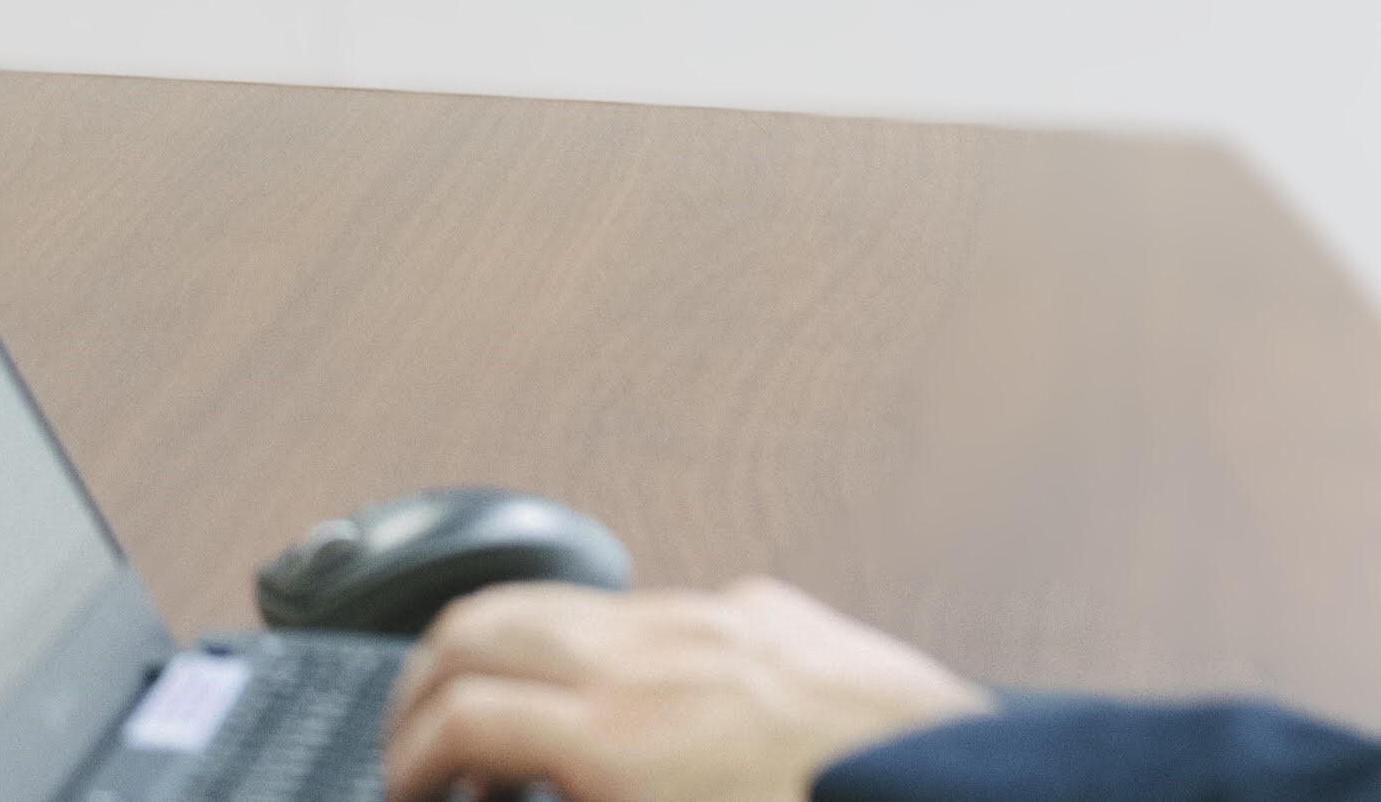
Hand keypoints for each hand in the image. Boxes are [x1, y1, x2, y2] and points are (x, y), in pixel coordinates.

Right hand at [383, 579, 991, 801]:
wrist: (974, 798)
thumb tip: (509, 793)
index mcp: (624, 737)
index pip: (459, 717)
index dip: (406, 760)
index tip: (406, 793)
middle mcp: (654, 658)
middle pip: (479, 625)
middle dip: (424, 681)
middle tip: (418, 740)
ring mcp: (708, 619)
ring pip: (552, 597)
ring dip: (499, 651)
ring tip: (502, 717)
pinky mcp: (765, 610)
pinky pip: (642, 607)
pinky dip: (593, 645)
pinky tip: (622, 704)